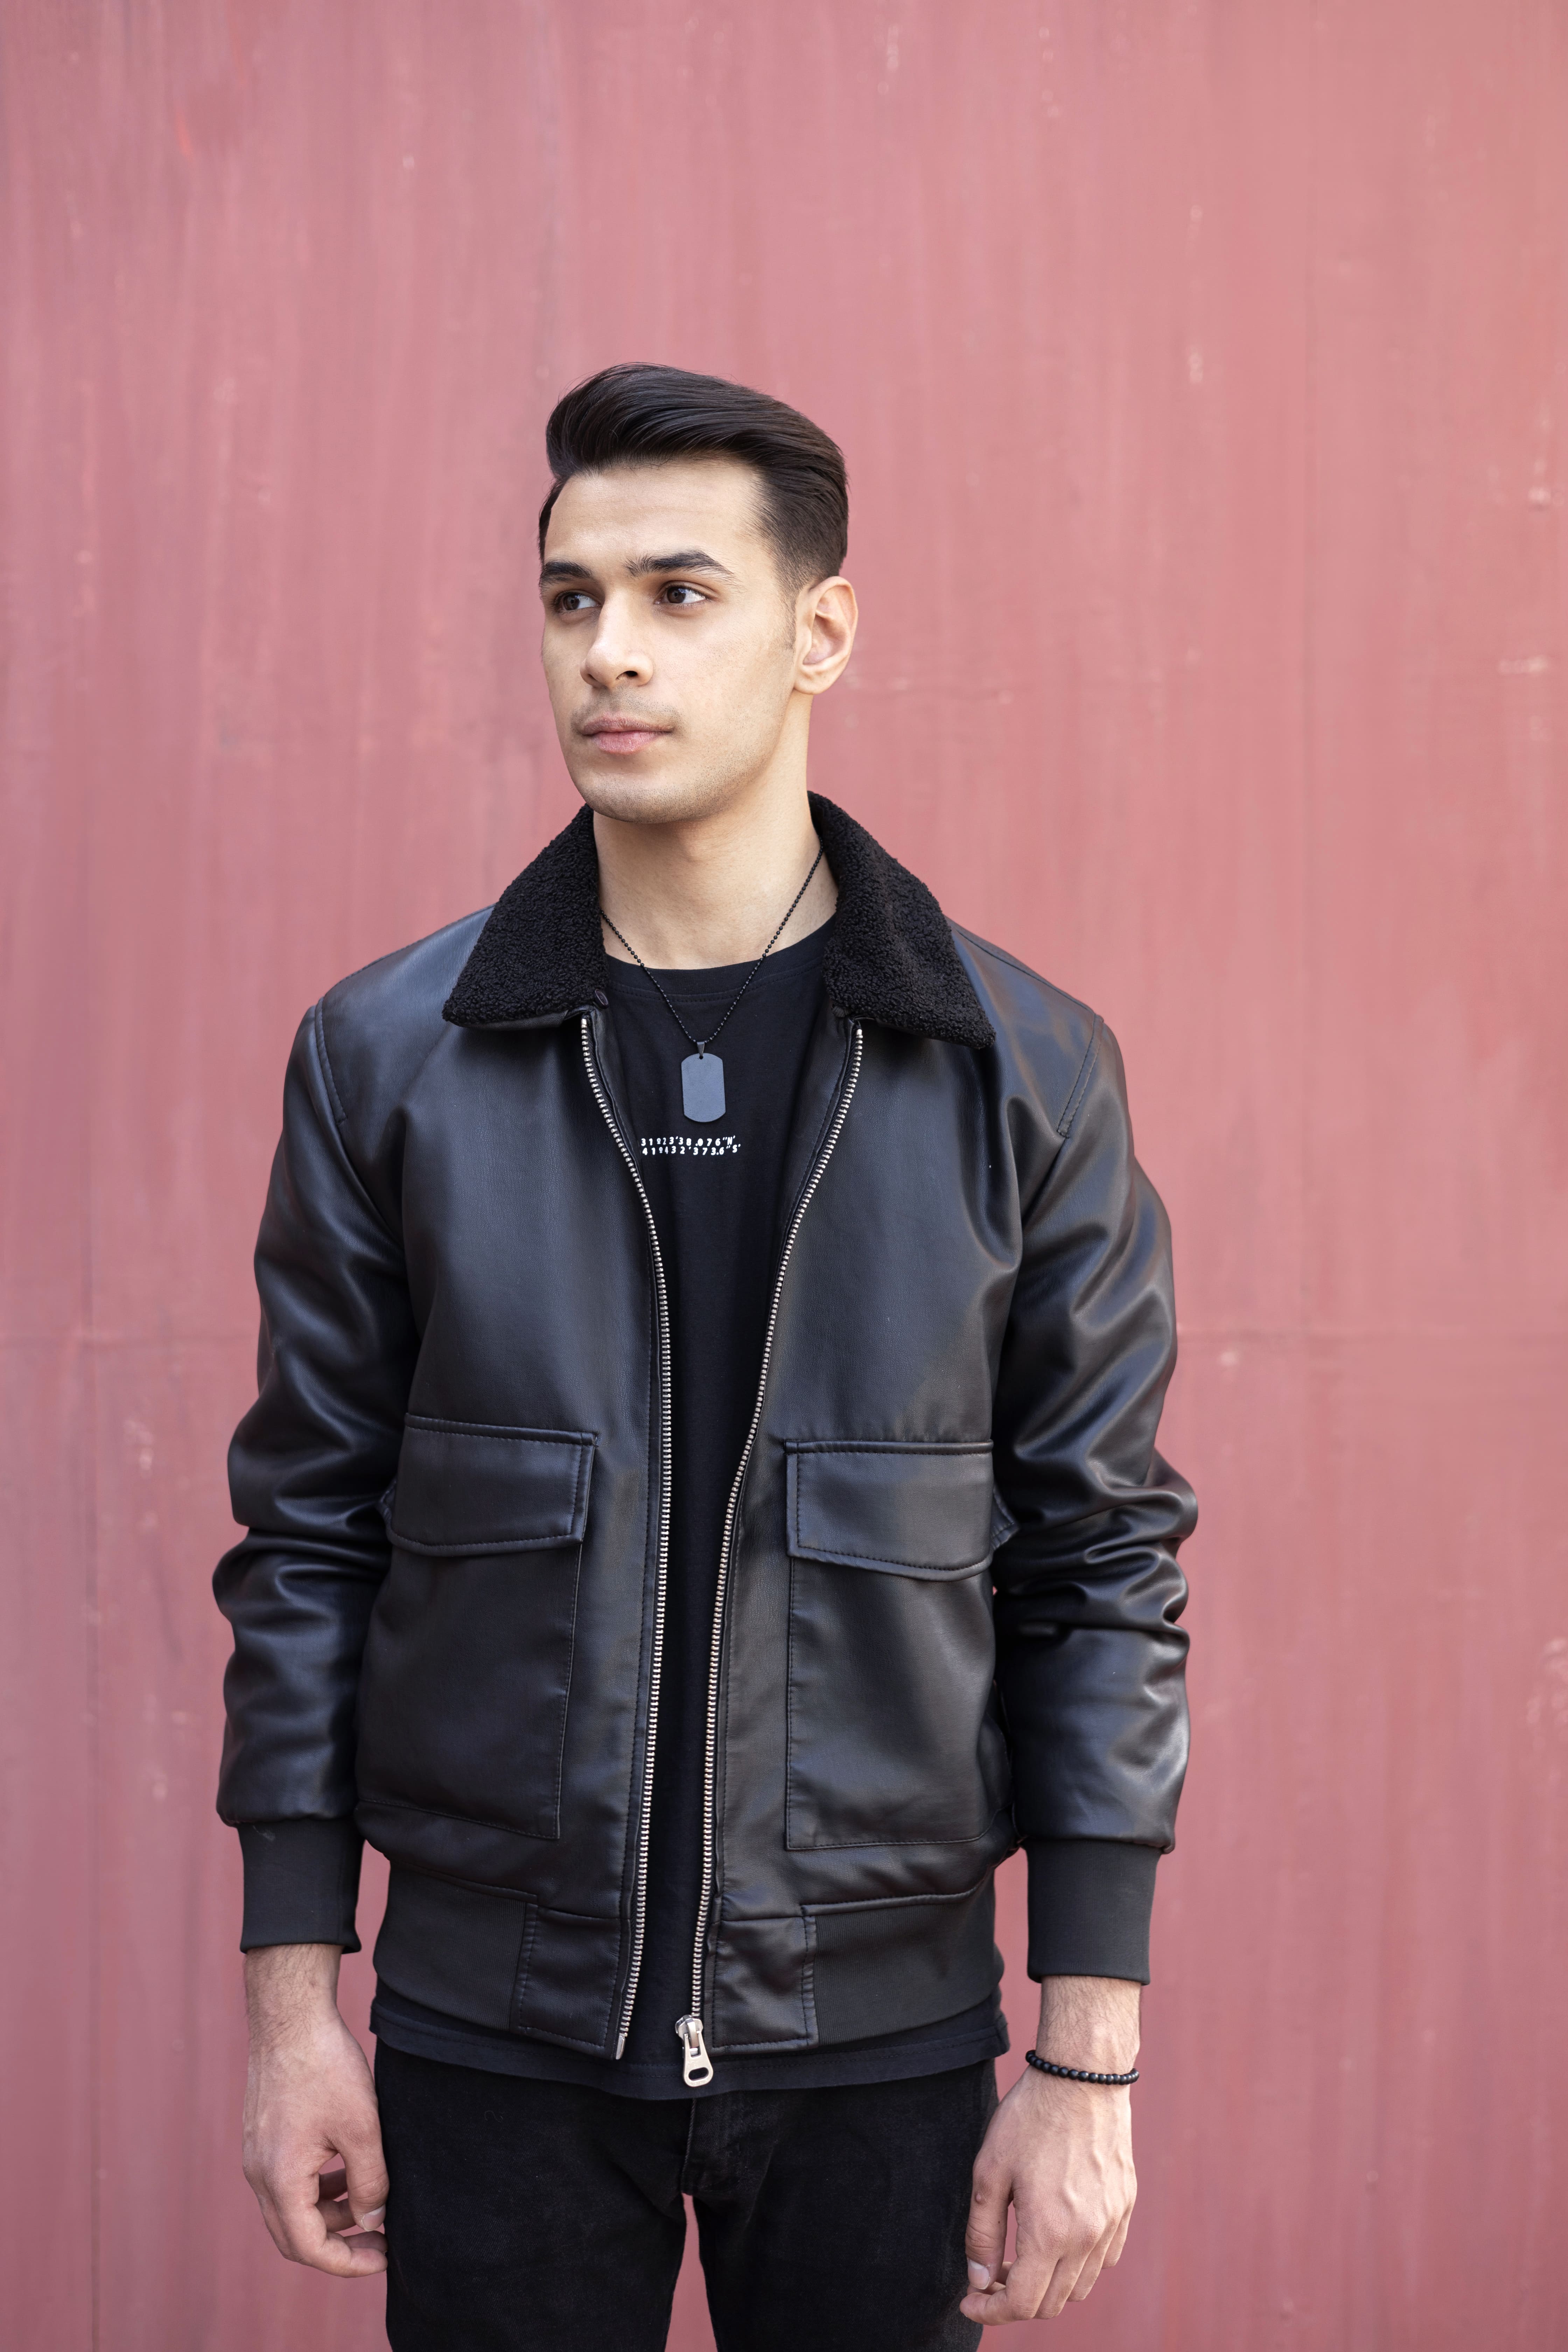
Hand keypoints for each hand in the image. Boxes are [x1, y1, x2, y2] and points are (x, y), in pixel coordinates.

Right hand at [242, 1943, 388, 2276]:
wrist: (291, 2017)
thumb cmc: (326, 2067)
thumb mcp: (362, 2126)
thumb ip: (370, 2181)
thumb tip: (375, 2220)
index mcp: (280, 2179)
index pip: (308, 2247)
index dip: (347, 2262)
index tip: (384, 2257)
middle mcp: (259, 2174)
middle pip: (294, 2236)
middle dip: (338, 2246)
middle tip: (379, 2241)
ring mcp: (256, 2156)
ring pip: (291, 2209)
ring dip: (329, 2215)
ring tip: (370, 2203)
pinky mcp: (262, 2138)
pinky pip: (288, 2181)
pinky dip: (317, 2189)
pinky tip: (347, 2173)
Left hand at [961, 1976, 1138, 2325]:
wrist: (1081, 2076)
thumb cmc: (1029, 2119)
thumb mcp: (989, 2172)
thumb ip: (982, 2234)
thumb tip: (979, 2281)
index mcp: (1050, 2232)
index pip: (1022, 2304)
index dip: (991, 2311)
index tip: (969, 2300)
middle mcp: (1087, 2238)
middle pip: (1052, 2303)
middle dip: (1016, 2300)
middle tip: (991, 2274)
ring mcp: (1111, 2224)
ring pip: (1080, 2286)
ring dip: (1048, 2285)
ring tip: (1021, 2255)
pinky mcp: (1124, 2207)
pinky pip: (1103, 2259)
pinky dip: (1077, 2265)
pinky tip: (1056, 2237)